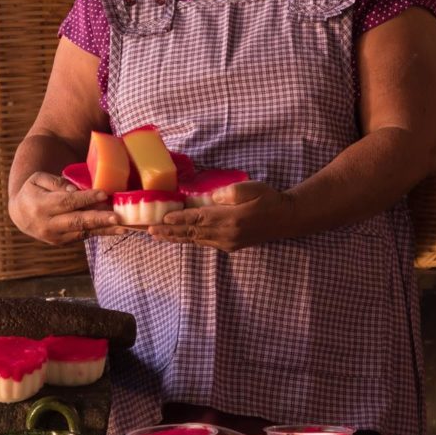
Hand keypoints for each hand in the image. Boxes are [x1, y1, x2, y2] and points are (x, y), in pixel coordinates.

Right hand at [9, 171, 121, 245]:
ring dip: (104, 230)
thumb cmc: (33, 191)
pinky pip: (83, 237)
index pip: (67, 202)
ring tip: (123, 228)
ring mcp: (55, 236)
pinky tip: (116, 230)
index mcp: (41, 205)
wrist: (20, 214)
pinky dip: (100, 233)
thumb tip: (75, 190)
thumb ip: (56, 183)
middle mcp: (48, 224)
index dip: (86, 198)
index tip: (103, 193)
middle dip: (98, 219)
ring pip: (83, 232)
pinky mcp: (62, 242)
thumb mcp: (38, 179)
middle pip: (76, 221)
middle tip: (117, 217)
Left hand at [147, 180, 295, 251]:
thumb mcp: (251, 188)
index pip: (199, 218)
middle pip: (192, 233)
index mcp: (230, 218)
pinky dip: (189, 239)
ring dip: (176, 237)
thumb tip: (210, 197)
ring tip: (157, 235)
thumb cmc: (268, 198)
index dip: (180, 219)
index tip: (163, 219)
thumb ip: (229, 192)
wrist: (286, 218)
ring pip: (196, 240)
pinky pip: (204, 243)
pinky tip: (179, 237)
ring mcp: (227, 243)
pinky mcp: (230, 246)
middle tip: (149, 231)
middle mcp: (226, 234)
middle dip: (170, 232)